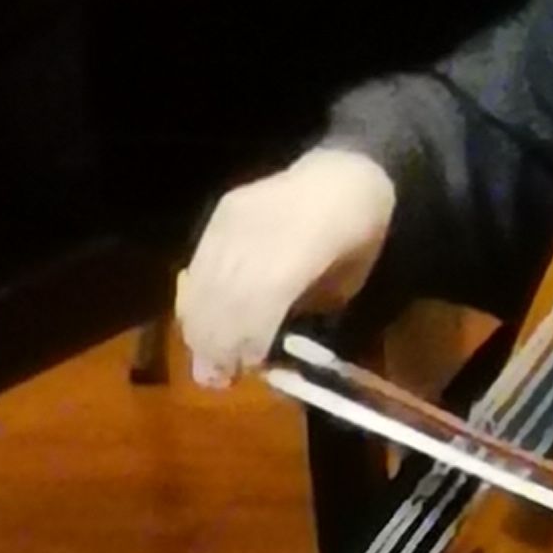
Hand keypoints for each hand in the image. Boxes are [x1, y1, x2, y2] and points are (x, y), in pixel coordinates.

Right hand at [177, 145, 397, 386]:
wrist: (343, 174)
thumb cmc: (358, 238)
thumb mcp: (347, 284)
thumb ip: (308, 313)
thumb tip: (266, 353)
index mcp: (306, 242)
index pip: (262, 297)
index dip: (249, 338)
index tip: (247, 370)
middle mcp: (263, 225)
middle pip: (226, 292)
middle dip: (218, 342)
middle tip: (218, 379)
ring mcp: (236, 216)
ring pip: (203, 280)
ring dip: (200, 327)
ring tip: (205, 361)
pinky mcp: (220, 213)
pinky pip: (198, 263)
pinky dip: (195, 300)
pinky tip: (200, 325)